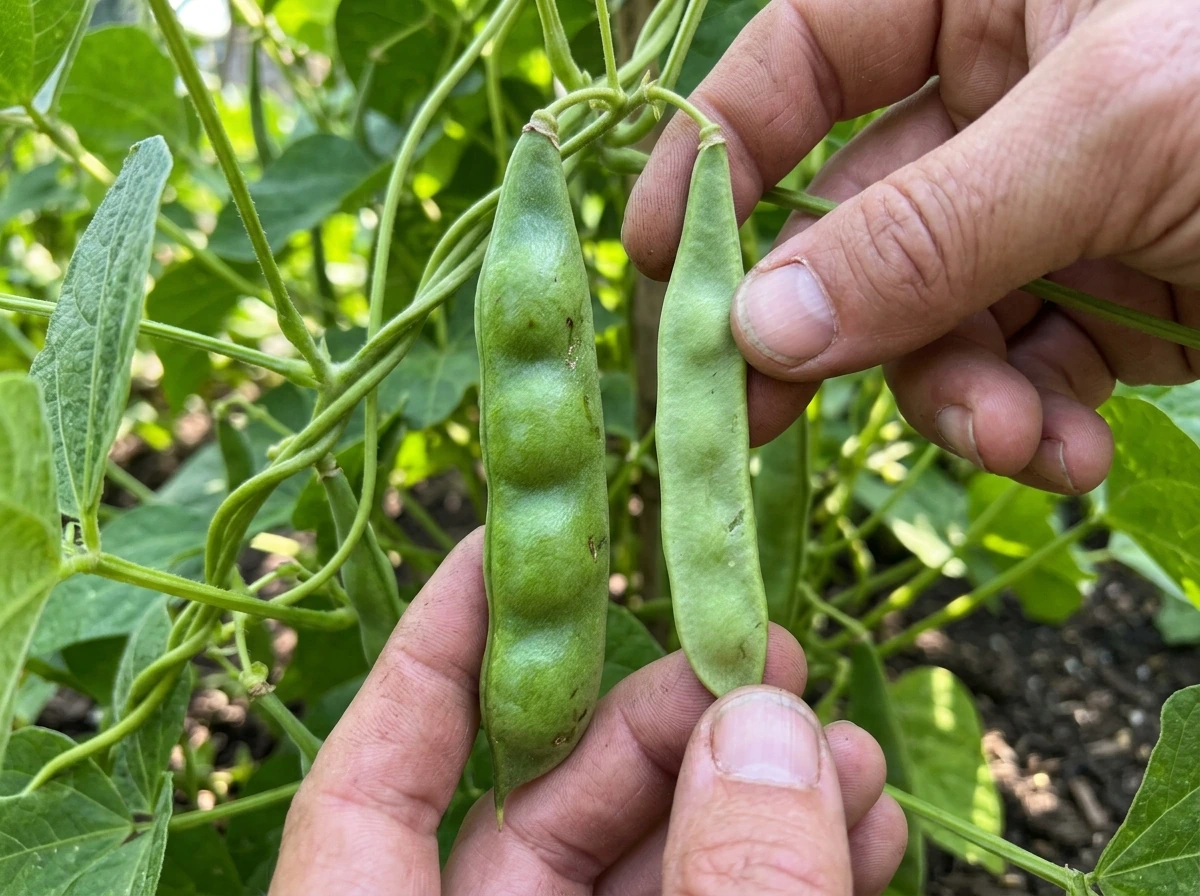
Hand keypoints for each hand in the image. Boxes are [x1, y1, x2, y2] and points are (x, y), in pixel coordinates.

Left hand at [270, 530, 907, 894]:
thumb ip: (726, 895)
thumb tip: (765, 725)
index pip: (370, 785)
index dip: (429, 656)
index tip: (501, 545)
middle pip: (541, 812)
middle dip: (665, 725)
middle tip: (769, 659)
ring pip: (642, 870)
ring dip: (751, 800)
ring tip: (844, 743)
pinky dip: (778, 878)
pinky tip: (857, 827)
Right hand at [624, 0, 1199, 494]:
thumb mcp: (1110, 136)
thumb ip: (926, 231)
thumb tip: (760, 327)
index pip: (808, 56)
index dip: (721, 151)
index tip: (662, 260)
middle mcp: (1007, 101)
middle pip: (853, 222)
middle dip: (830, 328)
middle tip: (753, 418)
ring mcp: (1050, 210)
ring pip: (932, 321)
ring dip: (955, 398)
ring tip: (1009, 440)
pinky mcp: (1106, 303)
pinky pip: (1020, 373)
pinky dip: (1031, 427)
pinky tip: (1071, 454)